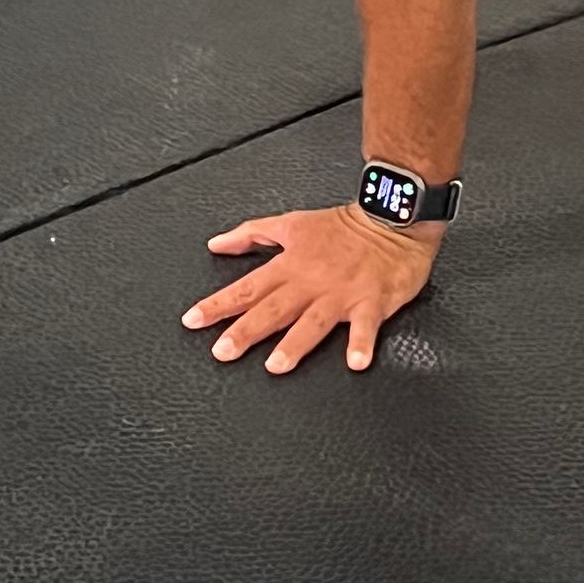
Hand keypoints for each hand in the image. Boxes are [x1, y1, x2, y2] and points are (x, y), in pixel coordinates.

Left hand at [182, 204, 438, 373]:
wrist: (390, 217)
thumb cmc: (342, 226)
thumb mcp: (291, 223)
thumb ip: (251, 234)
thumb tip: (216, 244)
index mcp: (291, 264)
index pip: (247, 288)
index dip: (219, 304)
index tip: (193, 320)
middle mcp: (311, 281)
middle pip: (273, 308)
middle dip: (246, 330)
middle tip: (222, 351)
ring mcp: (341, 293)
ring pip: (313, 321)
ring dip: (295, 343)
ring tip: (275, 366)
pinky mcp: (372, 301)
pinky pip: (367, 325)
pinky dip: (362, 342)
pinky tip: (356, 362)